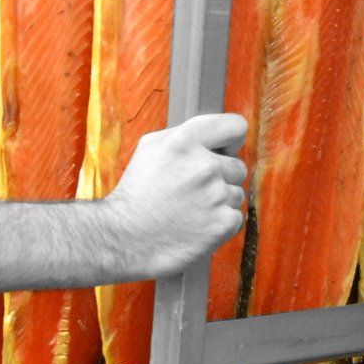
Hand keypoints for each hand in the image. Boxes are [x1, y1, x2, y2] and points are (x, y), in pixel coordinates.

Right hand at [97, 113, 246, 281]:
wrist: (125, 237)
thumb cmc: (136, 193)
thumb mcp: (149, 148)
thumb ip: (185, 137)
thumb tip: (215, 139)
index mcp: (184, 141)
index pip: (235, 126)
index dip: (232, 140)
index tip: (225, 150)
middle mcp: (203, 164)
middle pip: (238, 166)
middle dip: (222, 177)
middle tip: (194, 190)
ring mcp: (216, 194)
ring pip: (236, 194)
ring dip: (220, 202)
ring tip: (191, 209)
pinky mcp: (223, 222)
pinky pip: (235, 218)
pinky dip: (220, 224)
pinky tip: (197, 225)